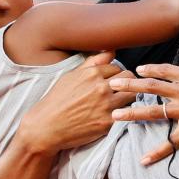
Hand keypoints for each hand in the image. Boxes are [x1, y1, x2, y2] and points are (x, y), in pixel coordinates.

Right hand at [21, 51, 136, 153]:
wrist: (46, 127)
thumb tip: (112, 51)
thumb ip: (93, 62)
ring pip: (132, 95)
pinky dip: (123, 113)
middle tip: (119, 90)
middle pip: (129, 78)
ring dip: (128, 97)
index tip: (111, 82)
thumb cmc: (56, 100)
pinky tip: (117, 114)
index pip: (117, 67)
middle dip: (126, 83)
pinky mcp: (108, 122)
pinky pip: (126, 113)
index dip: (115, 74)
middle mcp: (101, 87)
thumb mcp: (71, 76)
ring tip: (120, 101)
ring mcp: (106, 105)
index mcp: (92, 73)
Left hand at [108, 35, 178, 163]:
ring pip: (154, 112)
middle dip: (128, 86)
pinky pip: (171, 143)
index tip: (136, 70)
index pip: (164, 70)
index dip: (149, 69)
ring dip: (132, 115)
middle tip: (110, 86)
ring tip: (114, 117)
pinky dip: (157, 152)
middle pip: (151, 88)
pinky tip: (142, 159)